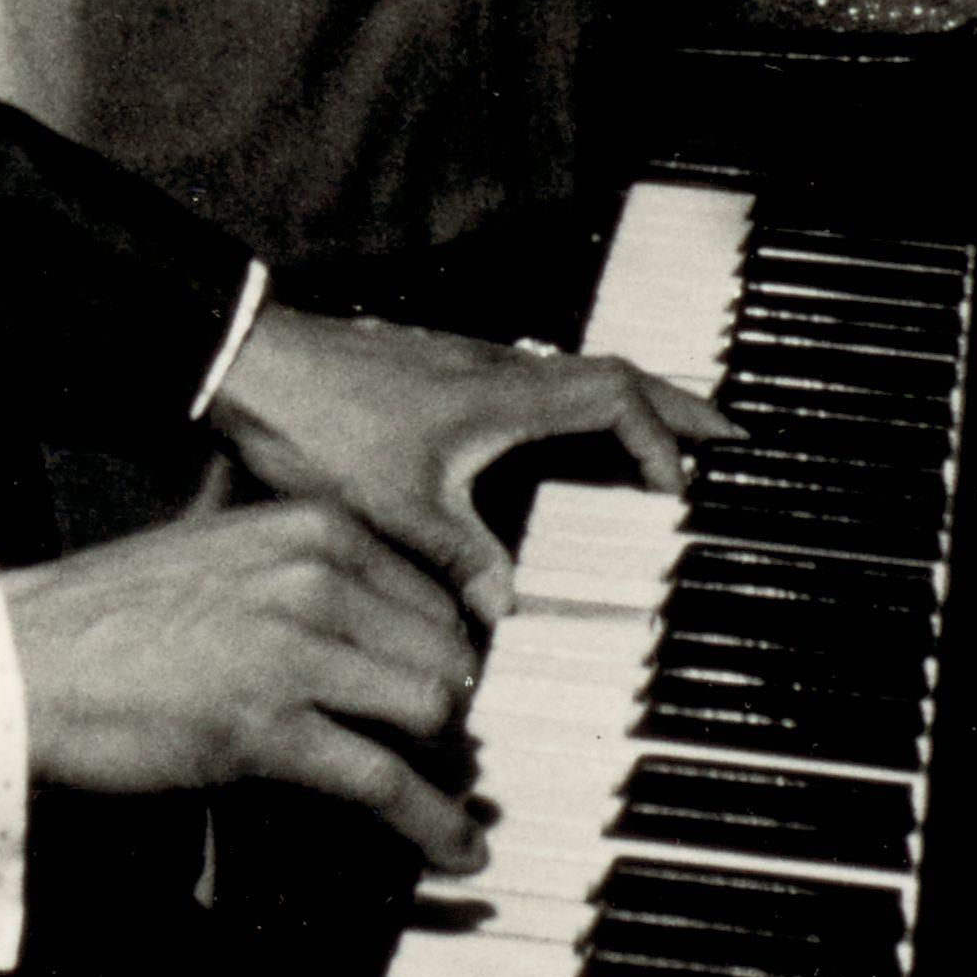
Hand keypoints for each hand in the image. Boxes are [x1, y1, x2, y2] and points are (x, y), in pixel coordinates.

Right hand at [2, 503, 481, 872]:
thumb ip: (305, 572)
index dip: (440, 656)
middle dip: (446, 712)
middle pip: (442, 656)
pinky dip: (432, 821)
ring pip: (430, 712)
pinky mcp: (270, 728)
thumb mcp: (226, 554)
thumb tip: (377, 622)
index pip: (431, 598)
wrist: (27, 659)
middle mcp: (316, 577)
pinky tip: (458, 847)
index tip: (437, 693)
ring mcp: (295, 651)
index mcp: (312, 528)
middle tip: (430, 750)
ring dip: (441, 763)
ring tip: (439, 792)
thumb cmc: (113, 615)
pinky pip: (385, 780)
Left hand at [208, 309, 735, 623]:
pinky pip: (534, 384)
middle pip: (613, 374)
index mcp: (504, 393)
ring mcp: (470, 365)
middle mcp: (497, 368)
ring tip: (659, 446)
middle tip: (728, 437)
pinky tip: (560, 445)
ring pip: (573, 376)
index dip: (658, 442)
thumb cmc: (317, 421)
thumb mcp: (396, 507)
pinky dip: (572, 411)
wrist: (248, 363)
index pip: (618, 398)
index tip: (676, 492)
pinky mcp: (439, 373)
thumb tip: (510, 612)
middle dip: (676, 407)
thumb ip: (462, 559)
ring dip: (625, 407)